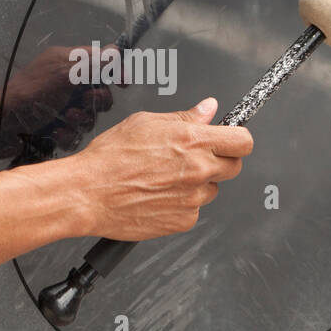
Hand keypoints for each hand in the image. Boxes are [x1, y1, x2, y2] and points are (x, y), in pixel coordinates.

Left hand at [0, 45, 113, 157]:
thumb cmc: (29, 94)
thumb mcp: (64, 74)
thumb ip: (92, 64)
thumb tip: (116, 51)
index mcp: (66, 63)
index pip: (100, 61)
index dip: (114, 71)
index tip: (123, 83)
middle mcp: (65, 84)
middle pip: (99, 93)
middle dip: (96, 102)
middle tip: (85, 103)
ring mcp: (60, 107)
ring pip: (88, 117)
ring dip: (80, 121)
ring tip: (65, 119)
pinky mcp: (55, 128)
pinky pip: (74, 134)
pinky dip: (67, 135)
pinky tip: (56, 134)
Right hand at [72, 97, 252, 241]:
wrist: (87, 194)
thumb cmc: (109, 158)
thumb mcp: (146, 123)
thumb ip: (185, 117)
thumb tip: (208, 110)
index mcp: (193, 141)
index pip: (243, 141)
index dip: (237, 139)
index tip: (230, 140)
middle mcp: (198, 170)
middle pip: (234, 167)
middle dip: (219, 161)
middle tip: (193, 158)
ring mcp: (193, 199)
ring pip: (211, 190)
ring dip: (197, 184)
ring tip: (164, 179)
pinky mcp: (183, 221)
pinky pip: (193, 211)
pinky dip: (181, 204)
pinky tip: (157, 195)